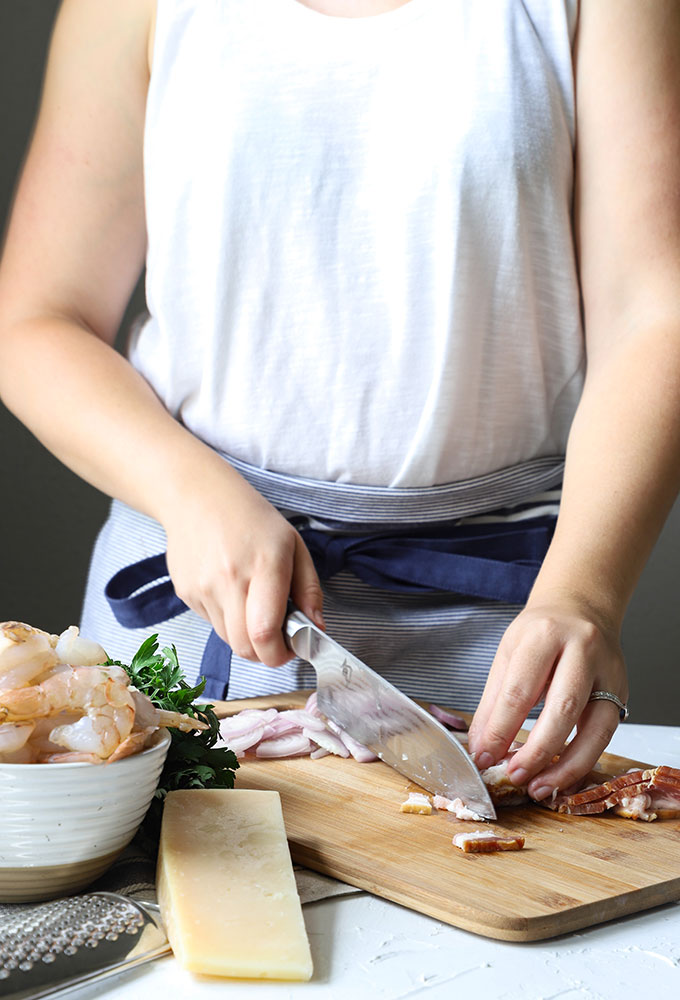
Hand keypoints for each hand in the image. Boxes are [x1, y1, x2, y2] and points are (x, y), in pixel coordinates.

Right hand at [162, 461, 323, 666]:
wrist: (198, 496)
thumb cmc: (251, 518)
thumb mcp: (294, 545)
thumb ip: (309, 590)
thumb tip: (317, 629)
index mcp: (264, 566)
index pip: (265, 632)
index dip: (280, 653)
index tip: (291, 647)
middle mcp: (230, 580)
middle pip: (245, 647)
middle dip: (265, 653)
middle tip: (276, 636)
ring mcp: (203, 588)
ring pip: (228, 639)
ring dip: (245, 635)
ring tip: (253, 605)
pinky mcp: (185, 593)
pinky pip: (211, 623)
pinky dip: (226, 619)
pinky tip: (230, 590)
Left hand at [467, 597, 627, 800]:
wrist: (580, 608)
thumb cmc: (541, 633)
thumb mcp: (509, 655)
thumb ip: (493, 702)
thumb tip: (480, 747)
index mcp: (544, 635)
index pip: (520, 690)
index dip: (500, 730)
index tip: (482, 757)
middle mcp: (582, 650)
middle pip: (562, 708)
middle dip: (536, 750)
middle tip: (513, 775)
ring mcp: (608, 672)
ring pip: (595, 727)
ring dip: (565, 765)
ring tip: (538, 786)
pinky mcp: (622, 691)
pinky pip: (606, 734)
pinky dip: (583, 760)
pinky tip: (562, 776)